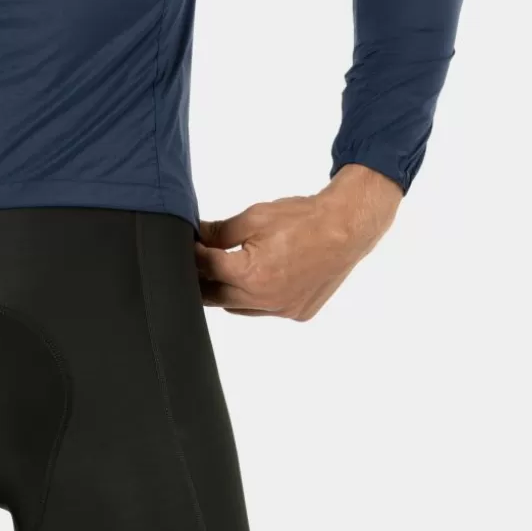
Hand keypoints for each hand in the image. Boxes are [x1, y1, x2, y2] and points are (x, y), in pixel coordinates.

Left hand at [193, 164, 402, 321]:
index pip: (207, 268)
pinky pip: (265, 311)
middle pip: (217, 296)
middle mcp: (266, 300)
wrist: (346, 228)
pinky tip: (254, 280)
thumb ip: (219, 232)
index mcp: (251, 275)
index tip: (185, 246)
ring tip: (220, 271)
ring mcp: (283, 310)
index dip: (193, 254)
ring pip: (239, 308)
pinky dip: (254, 298)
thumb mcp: (254, 217)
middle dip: (202, 279)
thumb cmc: (302, 219)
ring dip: (226, 293)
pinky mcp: (297, 313)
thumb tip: (195, 234)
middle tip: (195, 263)